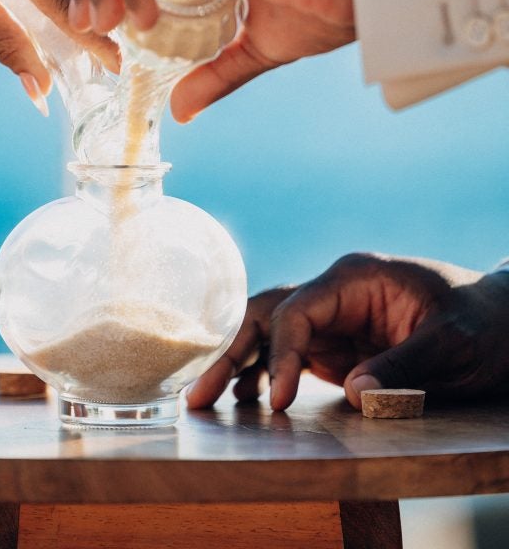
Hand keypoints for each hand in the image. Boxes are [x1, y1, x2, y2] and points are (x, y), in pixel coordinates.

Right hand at [187, 253, 508, 411]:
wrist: (503, 322)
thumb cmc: (482, 325)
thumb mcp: (452, 344)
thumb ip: (403, 365)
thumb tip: (354, 394)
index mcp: (356, 276)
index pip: (299, 310)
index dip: (280, 355)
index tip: (275, 401)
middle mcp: (336, 291)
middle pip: (269, 314)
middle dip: (233, 352)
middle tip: (198, 396)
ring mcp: (335, 317)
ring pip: (271, 332)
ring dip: (238, 363)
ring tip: (204, 401)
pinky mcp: (339, 344)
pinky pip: (291, 354)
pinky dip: (264, 373)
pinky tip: (243, 399)